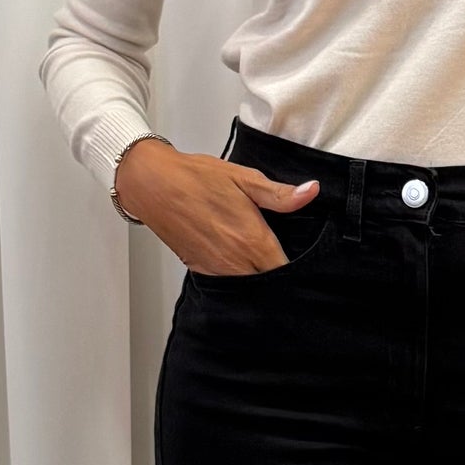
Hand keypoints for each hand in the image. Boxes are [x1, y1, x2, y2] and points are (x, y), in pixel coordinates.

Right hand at [115, 137, 319, 273]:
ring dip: (256, 275)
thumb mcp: (244, 179)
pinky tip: (237, 256)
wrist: (153, 185)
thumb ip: (280, 194)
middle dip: (277, 273)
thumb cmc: (196, 179)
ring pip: (248, 285)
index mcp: (253, 241)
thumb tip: (311, 191)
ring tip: (260, 257)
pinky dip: (236, 274)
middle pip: (268, 282)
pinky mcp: (201, 270)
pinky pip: (227, 281)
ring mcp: (217, 270)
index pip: (286, 271)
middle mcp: (236, 262)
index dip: (298, 268)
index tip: (302, 258)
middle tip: (282, 256)